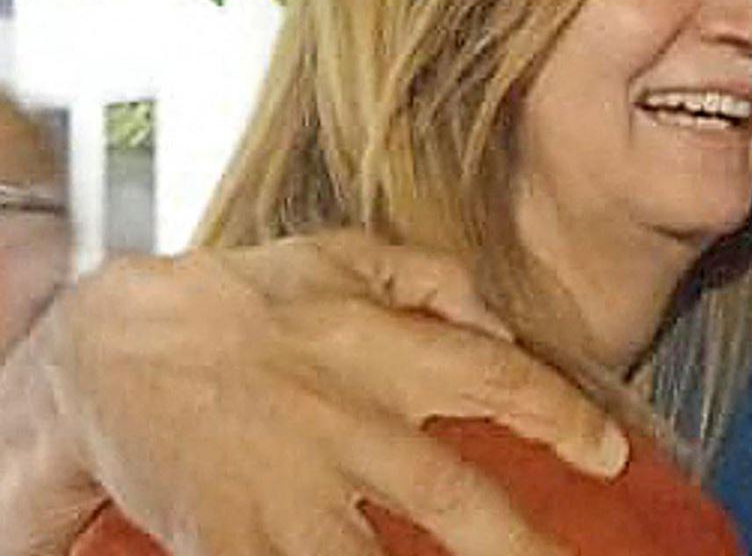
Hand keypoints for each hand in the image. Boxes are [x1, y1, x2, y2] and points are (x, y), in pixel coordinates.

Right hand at [14, 232, 626, 555]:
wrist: (109, 348)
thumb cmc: (236, 299)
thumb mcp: (344, 255)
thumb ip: (433, 278)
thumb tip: (502, 320)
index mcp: (382, 350)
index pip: (500, 383)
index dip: (565, 420)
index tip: (610, 456)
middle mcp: (348, 422)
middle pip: (456, 500)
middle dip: (523, 547)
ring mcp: (290, 490)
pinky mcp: (234, 540)